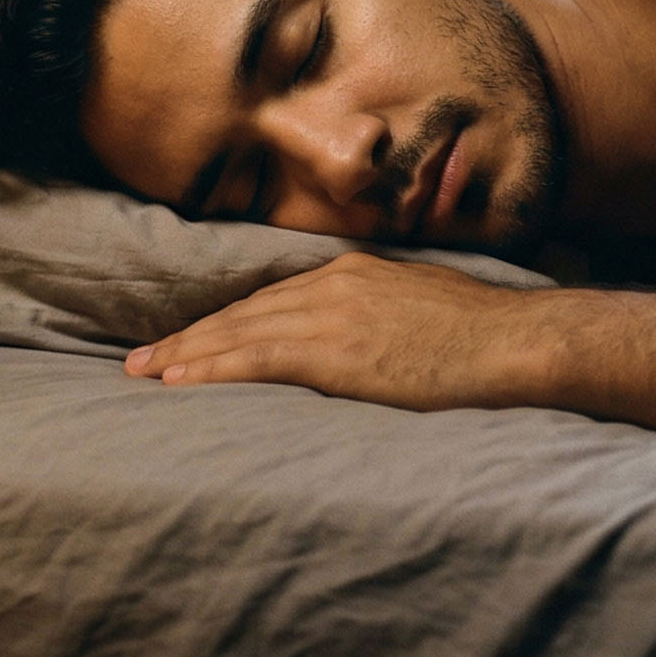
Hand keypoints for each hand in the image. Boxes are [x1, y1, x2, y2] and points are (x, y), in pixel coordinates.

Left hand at [123, 251, 562, 411]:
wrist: (517, 341)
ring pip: (238, 332)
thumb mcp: (425, 309)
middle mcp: (334, 284)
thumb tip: (365, 346)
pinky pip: (256, 357)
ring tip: (142, 375)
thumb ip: (383, 320)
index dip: (223, 323)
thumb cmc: (486, 336)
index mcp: (354, 274)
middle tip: (138, 361)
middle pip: (242, 312)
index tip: (187, 342)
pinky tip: (179, 382)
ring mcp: (333, 314)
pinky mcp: (336, 350)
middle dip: (187, 338)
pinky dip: (211, 368)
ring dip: (185, 355)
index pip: (271, 300)